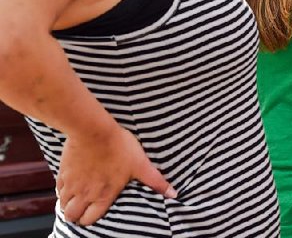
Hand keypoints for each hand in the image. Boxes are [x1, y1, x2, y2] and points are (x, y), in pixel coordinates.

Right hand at [57, 124, 175, 224]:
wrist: (94, 130)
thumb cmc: (119, 146)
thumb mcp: (141, 164)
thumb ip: (156, 181)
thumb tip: (173, 193)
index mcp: (103, 195)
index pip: (90, 219)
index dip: (91, 219)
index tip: (94, 213)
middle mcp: (85, 194)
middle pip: (72, 216)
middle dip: (77, 215)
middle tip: (83, 208)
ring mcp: (72, 184)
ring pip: (63, 204)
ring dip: (68, 203)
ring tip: (77, 198)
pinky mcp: (63, 172)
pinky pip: (58, 188)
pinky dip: (63, 189)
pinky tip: (70, 184)